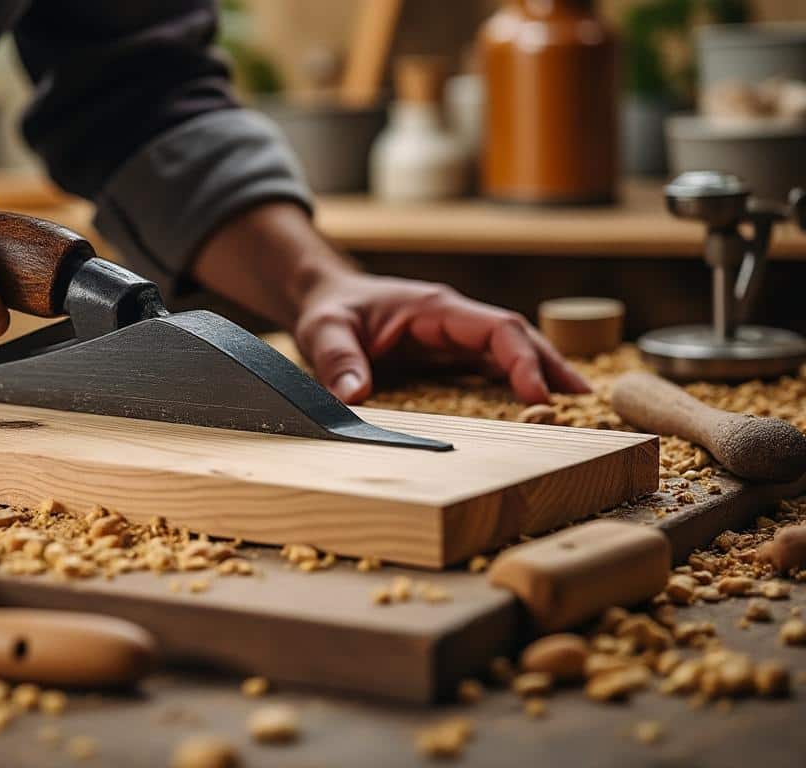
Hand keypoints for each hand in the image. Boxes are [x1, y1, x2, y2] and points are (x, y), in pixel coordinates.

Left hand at [192, 202, 589, 404]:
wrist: (323, 299)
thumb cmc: (329, 311)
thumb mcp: (325, 331)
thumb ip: (338, 360)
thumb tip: (353, 396)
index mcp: (436, 309)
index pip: (496, 327)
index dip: (521, 359)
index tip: (538, 394)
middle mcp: (454, 320)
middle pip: (517, 337)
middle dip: (551, 366)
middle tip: (584, 401)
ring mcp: (454, 336)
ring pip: (510, 350)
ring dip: (542, 374)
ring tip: (577, 405)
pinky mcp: (448, 353)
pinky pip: (491, 365)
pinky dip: (516, 381)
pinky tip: (536, 405)